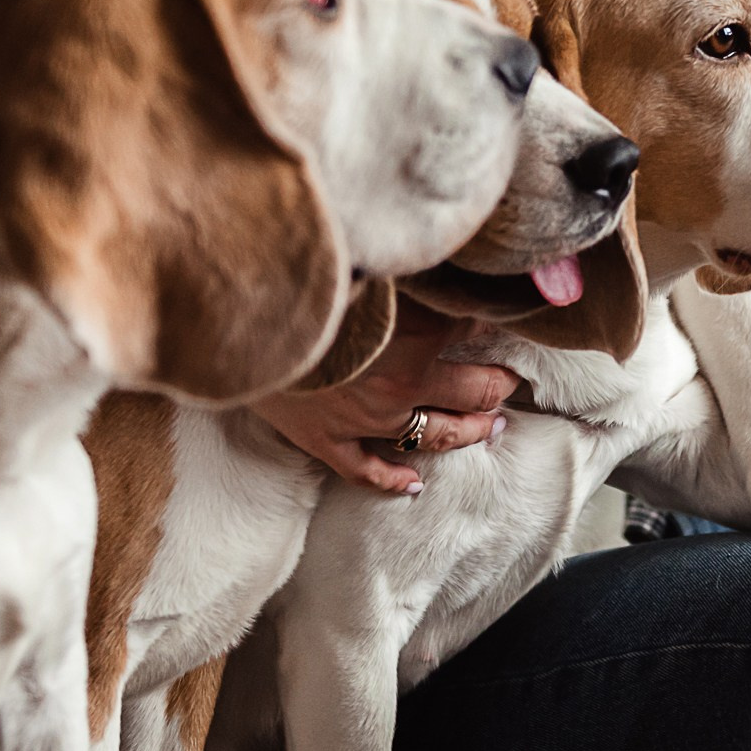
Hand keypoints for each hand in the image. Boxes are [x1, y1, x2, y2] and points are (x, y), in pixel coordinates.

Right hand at [248, 298, 519, 493]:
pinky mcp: (326, 440)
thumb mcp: (370, 271)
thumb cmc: (303, 289)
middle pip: (472, 392)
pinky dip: (393, 479)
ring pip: (434, 435)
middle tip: (513, 384)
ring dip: (469, 432)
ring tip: (493, 428)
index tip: (499, 319)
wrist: (237, 323)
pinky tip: (415, 484)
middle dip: (498, 387)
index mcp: (415, 335)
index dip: (489, 324)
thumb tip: (449, 266)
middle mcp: (401, 384)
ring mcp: (365, 420)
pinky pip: (367, 470)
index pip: (470, 330)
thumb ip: (413, 272)